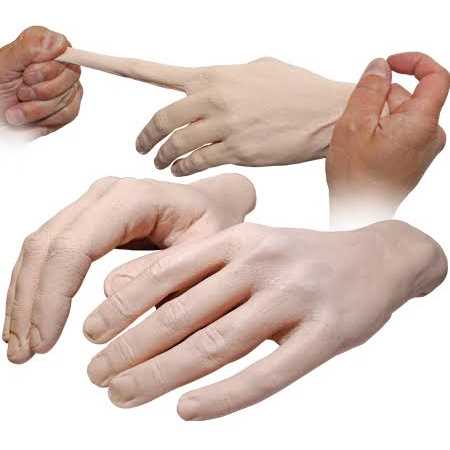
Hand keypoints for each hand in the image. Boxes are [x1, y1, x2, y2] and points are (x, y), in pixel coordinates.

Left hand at [0, 26, 81, 143]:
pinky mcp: (70, 106)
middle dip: (40, 90)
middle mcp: (59, 64)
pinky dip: (45, 119)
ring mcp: (68, 86)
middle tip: (20, 93)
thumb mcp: (5, 65)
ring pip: (65, 97)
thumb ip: (30, 47)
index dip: (46, 67)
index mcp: (42, 47)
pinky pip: (67, 113)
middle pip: (68, 75)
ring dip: (37, 108)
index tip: (27, 76)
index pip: (61, 48)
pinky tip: (31, 117)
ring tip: (19, 109)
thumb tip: (58, 42)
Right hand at [2, 173, 255, 362]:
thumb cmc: (215, 224)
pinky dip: (37, 286)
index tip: (44, 341)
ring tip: (21, 344)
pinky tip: (33, 317)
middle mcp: (105, 195)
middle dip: (31, 303)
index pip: (75, 246)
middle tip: (24, 353)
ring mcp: (93, 204)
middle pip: (48, 247)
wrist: (214, 204)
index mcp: (133, 199)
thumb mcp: (204, 253)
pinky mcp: (89, 219)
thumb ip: (162, 275)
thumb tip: (108, 296)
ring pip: (41, 248)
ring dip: (26, 297)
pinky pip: (52, 250)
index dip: (52, 296)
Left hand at [57, 48, 352, 174]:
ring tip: (160, 163)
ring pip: (176, 145)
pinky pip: (197, 163)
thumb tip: (206, 90)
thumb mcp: (256, 69)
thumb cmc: (295, 89)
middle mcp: (213, 99)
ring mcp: (224, 127)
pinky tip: (180, 170)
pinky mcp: (237, 152)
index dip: (110, 63)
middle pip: (160, 119)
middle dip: (145, 136)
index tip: (78, 57)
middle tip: (140, 146)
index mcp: (213, 74)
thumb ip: (224, 79)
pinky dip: (183, 169)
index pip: (151, 70)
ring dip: (162, 157)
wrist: (326, 113)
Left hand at [85, 221, 445, 419]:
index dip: (123, 305)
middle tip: (96, 374)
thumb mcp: (248, 246)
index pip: (167, 272)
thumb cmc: (298, 256)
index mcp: (238, 239)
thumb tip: (130, 288)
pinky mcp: (326, 333)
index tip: (91, 333)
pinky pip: (268, 374)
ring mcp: (295, 298)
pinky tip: (188, 411)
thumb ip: (197, 266)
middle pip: (183, 314)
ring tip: (123, 394)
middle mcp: (261, 263)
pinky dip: (224, 396)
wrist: (376, 258)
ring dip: (162, 375)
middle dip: (131, 348)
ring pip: (216, 345)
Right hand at [326, 53, 448, 228]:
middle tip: (356, 119)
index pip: (436, 77)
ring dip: (379, 116)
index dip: (414, 62)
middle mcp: (431, 135)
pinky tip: (364, 147)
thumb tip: (379, 67)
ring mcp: (424, 148)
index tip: (390, 64)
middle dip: (382, 99)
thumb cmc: (356, 176)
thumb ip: (370, 89)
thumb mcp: (354, 124)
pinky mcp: (414, 157)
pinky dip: (382, 130)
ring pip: (403, 115)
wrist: (359, 210)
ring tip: (358, 139)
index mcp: (422, 124)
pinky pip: (401, 131)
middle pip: (411, 97)